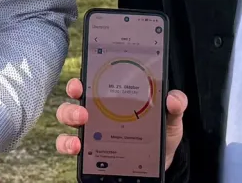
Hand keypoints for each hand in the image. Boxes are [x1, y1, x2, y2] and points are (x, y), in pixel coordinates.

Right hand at [54, 78, 188, 170]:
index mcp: (112, 97)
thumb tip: (173, 98)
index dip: (80, 81)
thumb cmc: (161, 132)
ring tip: (80, 131)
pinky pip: (70, 145)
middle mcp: (96, 110)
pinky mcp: (90, 149)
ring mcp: (91, 130)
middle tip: (84, 113)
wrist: (162, 160)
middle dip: (72, 105)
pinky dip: (68, 145)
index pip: (91, 83)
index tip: (80, 84)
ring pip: (67, 121)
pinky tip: (77, 147)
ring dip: (69, 121)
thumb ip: (175, 105)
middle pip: (73, 101)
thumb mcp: (170, 117)